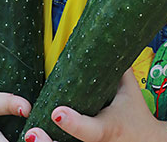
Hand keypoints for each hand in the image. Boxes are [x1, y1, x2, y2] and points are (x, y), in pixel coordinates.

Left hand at [23, 68, 166, 141]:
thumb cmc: (137, 114)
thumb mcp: (129, 90)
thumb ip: (116, 65)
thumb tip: (106, 35)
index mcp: (108, 128)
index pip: (90, 130)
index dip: (73, 123)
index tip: (57, 112)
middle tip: (32, 132)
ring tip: (28, 136)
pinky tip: (34, 141)